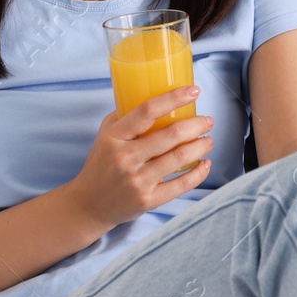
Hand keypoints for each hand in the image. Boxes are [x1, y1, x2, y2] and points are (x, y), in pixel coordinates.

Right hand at [63, 86, 214, 230]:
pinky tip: (205, 164)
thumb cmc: (101, 165)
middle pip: (170, 135)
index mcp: (114, 137)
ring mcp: (136, 181)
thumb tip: (157, 99)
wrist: (89, 205)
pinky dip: (198, 173)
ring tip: (208, 140)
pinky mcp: (147, 201)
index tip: (193, 91)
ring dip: (200, 146)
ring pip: (179, 158)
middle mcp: (125, 158)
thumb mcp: (105, 136)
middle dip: (196, 124)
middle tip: (207, 120)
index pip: (147, 111)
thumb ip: (126, 117)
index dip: (174, 98)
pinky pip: (181, 185)